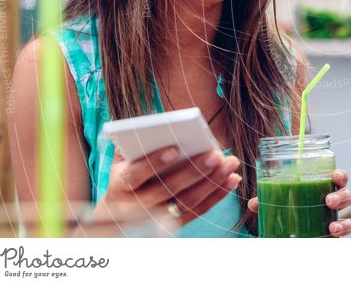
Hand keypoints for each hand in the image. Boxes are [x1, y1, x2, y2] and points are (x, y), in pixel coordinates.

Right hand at [93, 146, 241, 226]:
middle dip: (193, 171)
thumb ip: (137, 142)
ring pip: (186, 202)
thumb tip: (162, 127)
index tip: (175, 149)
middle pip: (167, 189)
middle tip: (216, 155)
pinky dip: (217, 195)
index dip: (154, 163)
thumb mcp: (124, 157)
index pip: (136, 174)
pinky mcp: (174, 224)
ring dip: (211, 183)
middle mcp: (136, 205)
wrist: (117, 214)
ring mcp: (156, 218)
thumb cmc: (127, 172)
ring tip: (230, 164)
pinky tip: (232, 180)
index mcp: (120, 184)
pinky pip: (198, 210)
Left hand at [248, 169, 350, 236]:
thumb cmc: (288, 211)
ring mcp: (334, 222)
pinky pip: (343, 237)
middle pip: (347, 196)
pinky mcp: (333, 238)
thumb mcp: (278, 203)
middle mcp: (332, 205)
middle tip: (329, 200)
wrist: (287, 237)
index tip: (335, 176)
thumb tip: (254, 203)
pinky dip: (340, 234)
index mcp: (322, 189)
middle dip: (341, 197)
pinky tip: (332, 235)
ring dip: (343, 222)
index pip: (338, 179)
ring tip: (332, 226)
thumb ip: (268, 200)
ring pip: (349, 219)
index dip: (341, 176)